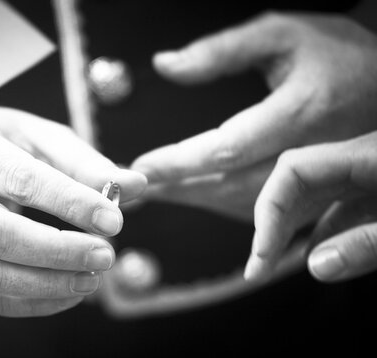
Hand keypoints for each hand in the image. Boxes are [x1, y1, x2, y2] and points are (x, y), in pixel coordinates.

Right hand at [0, 107, 146, 316]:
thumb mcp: (38, 137)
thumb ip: (84, 162)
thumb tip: (135, 186)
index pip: (18, 179)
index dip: (68, 202)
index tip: (113, 220)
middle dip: (55, 251)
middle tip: (105, 256)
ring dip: (43, 284)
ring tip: (91, 281)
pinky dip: (29, 304)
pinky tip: (67, 296)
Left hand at [132, 11, 376, 220]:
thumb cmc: (335, 53)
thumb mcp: (281, 34)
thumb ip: (222, 50)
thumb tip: (165, 66)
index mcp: (302, 111)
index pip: (229, 148)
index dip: (181, 162)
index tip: (141, 166)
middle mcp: (311, 154)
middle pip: (231, 186)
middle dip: (177, 189)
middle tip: (133, 190)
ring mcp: (318, 181)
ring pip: (245, 207)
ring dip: (195, 202)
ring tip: (153, 194)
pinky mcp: (318, 194)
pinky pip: (262, 213)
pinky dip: (221, 206)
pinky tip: (192, 196)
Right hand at [244, 131, 376, 281]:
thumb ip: (368, 244)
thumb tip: (317, 264)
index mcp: (371, 154)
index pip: (294, 169)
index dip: (269, 209)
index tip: (263, 253)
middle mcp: (366, 159)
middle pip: (296, 184)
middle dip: (270, 224)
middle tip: (257, 266)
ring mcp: (374, 173)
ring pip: (317, 197)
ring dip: (291, 229)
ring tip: (272, 262)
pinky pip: (344, 207)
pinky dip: (324, 230)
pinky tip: (315, 251)